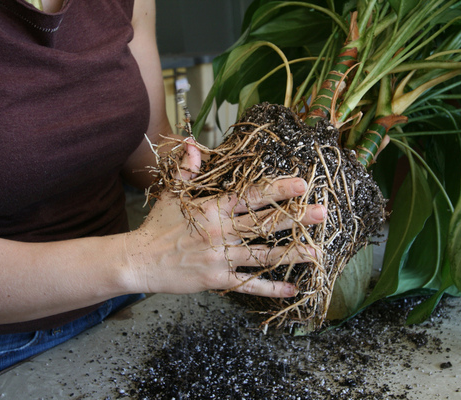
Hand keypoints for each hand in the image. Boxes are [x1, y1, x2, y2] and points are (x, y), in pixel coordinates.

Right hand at [124, 138, 325, 297]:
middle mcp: (221, 232)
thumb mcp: (172, 194)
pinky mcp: (217, 279)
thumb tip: (192, 144)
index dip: (277, 190)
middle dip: (295, 218)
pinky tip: (291, 290)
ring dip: (291, 254)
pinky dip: (270, 288)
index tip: (301, 184)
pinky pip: (247, 284)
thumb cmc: (158, 226)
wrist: (139, 260)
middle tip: (321, 213)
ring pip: (262, 256)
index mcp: (213, 209)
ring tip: (316, 253)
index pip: (250, 196)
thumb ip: (187, 170)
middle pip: (264, 224)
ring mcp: (220, 257)